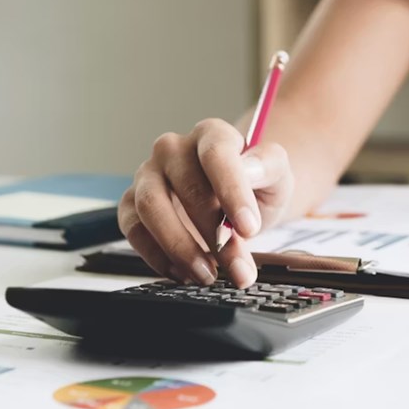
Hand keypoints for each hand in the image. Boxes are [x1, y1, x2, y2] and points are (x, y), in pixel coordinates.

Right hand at [117, 118, 293, 288]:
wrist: (235, 203)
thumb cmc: (255, 185)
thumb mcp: (276, 175)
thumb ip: (268, 167)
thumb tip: (251, 170)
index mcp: (211, 134)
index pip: (217, 154)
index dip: (232, 191)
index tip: (249, 228)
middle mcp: (173, 149)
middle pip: (187, 187)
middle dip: (215, 235)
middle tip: (238, 268)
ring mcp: (148, 175)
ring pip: (151, 206)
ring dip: (180, 247)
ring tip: (208, 274)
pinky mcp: (132, 205)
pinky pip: (134, 229)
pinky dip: (157, 256)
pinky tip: (183, 273)